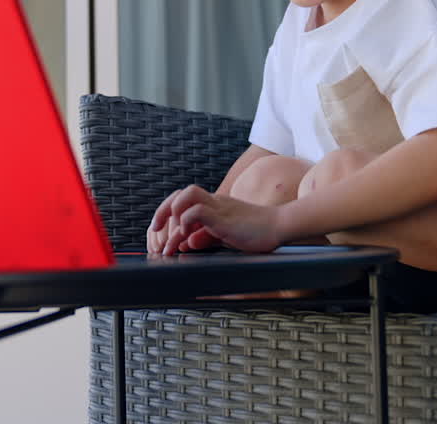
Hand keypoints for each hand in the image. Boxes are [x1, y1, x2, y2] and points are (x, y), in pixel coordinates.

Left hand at [157, 185, 283, 254]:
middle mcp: (215, 202)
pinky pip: (197, 212)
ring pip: (186, 195)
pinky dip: (186, 223)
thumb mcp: (226, 236)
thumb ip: (206, 237)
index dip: (169, 213)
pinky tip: (188, 238)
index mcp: (215, 205)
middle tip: (156, 230)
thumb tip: (187, 242)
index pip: (184, 199)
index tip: (163, 235)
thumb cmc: (258, 232)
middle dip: (163, 211)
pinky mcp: (224, 217)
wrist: (280, 226)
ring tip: (172, 234)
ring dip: (173, 213)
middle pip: (180, 193)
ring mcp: (219, 207)